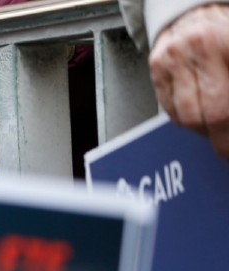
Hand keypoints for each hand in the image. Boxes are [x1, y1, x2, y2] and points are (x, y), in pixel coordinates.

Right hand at [150, 4, 228, 159]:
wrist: (196, 7)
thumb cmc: (225, 32)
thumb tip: (227, 123)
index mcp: (228, 42)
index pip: (225, 107)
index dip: (228, 136)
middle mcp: (201, 46)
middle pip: (211, 113)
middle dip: (222, 137)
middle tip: (226, 149)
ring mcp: (174, 57)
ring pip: (188, 115)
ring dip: (204, 128)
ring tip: (215, 126)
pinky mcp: (156, 65)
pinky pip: (170, 108)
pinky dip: (185, 117)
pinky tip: (198, 109)